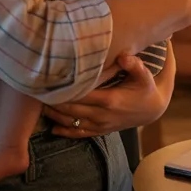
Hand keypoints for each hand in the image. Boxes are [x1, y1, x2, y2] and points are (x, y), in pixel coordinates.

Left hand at [44, 55, 170, 137]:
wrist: (154, 109)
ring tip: (39, 106)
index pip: (80, 95)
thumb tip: (124, 56)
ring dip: (55, 116)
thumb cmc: (146, 87)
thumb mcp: (144, 75)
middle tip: (37, 92)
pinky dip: (66, 132)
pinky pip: (80, 133)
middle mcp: (103, 115)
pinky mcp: (101, 130)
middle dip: (53, 102)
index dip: (64, 90)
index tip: (49, 82)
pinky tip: (52, 129)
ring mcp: (101, 125)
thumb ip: (134, 65)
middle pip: (71, 110)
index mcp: (110, 100)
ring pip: (72, 123)